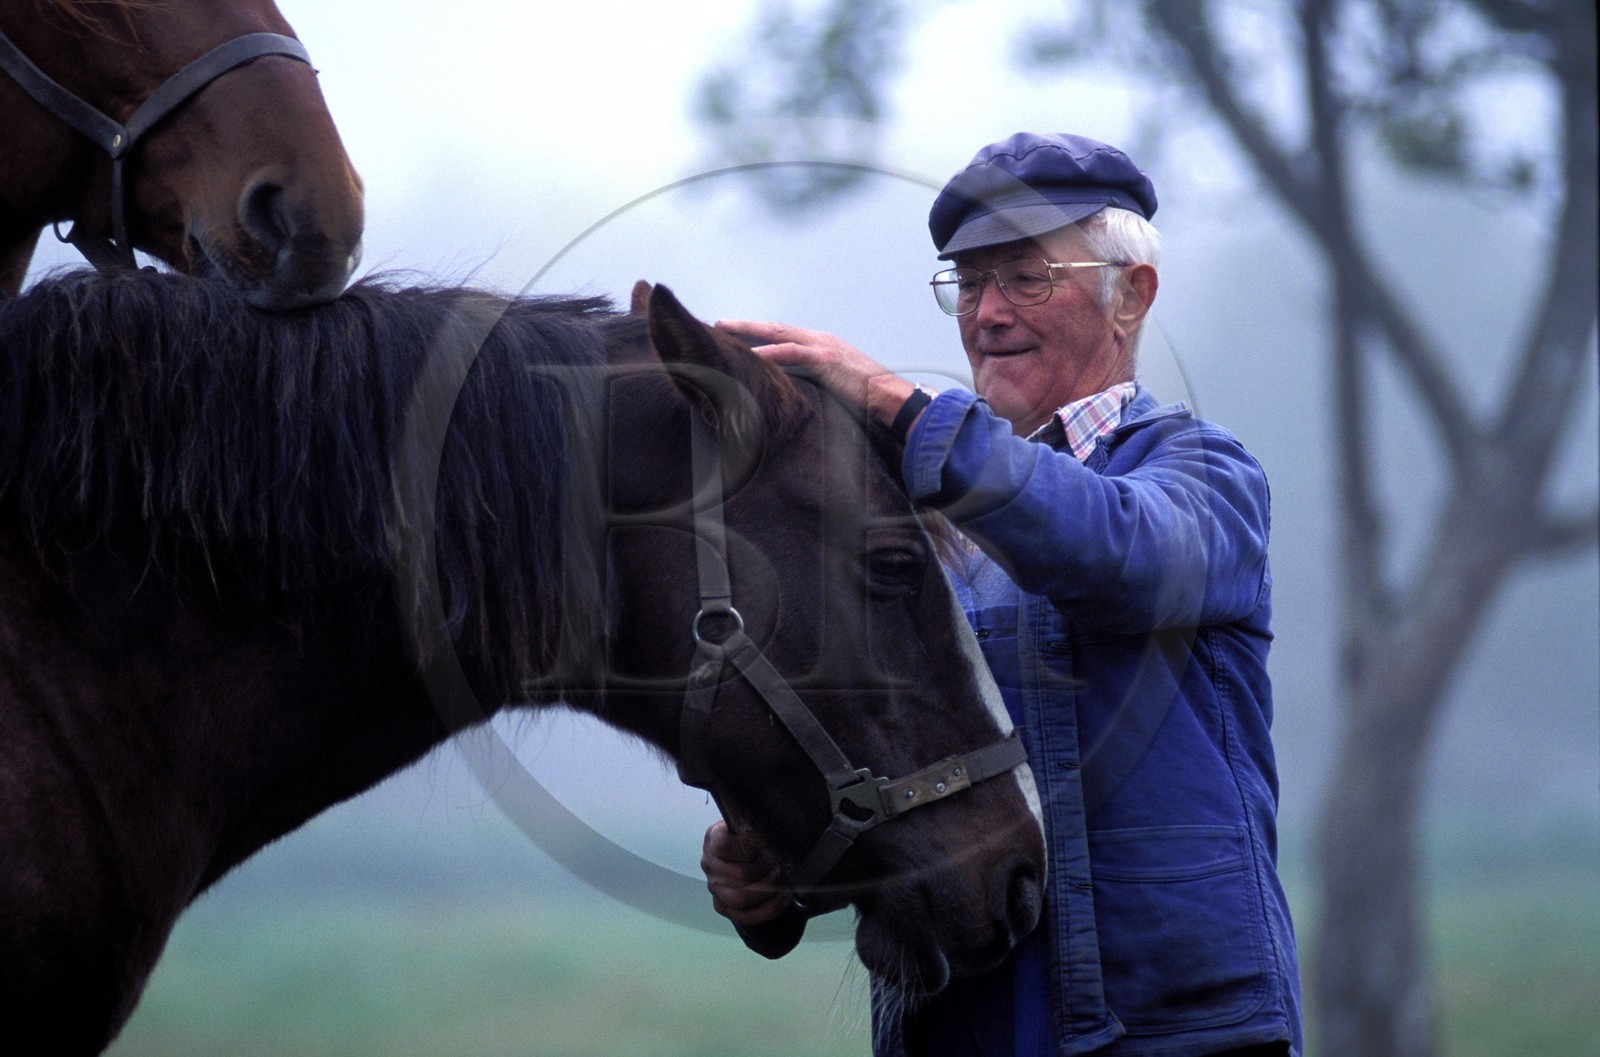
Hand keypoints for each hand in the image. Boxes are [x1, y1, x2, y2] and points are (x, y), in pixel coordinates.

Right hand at [701, 819, 793, 927]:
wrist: (745, 854)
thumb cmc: (751, 836)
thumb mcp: (751, 822)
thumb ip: (756, 821)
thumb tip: (772, 825)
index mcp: (713, 837)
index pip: (726, 845)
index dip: (750, 846)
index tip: (768, 843)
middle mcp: (709, 863)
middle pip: (740, 875)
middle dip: (767, 870)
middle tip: (781, 862)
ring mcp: (714, 887)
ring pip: (741, 899)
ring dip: (768, 890)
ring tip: (783, 878)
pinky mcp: (722, 906)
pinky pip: (744, 916)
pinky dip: (769, 909)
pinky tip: (784, 898)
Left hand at [715, 319, 916, 429]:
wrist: (889, 396)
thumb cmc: (864, 396)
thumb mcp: (833, 384)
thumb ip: (811, 380)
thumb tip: (789, 391)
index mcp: (820, 344)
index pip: (782, 335)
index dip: (757, 333)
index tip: (735, 333)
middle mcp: (819, 339)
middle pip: (775, 328)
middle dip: (746, 326)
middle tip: (720, 323)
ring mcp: (822, 347)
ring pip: (778, 334)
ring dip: (750, 332)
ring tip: (726, 332)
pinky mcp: (826, 359)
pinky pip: (792, 353)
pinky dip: (770, 353)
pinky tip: (752, 355)